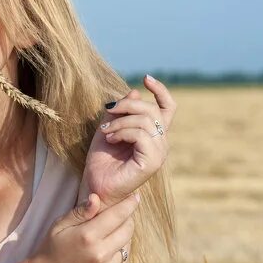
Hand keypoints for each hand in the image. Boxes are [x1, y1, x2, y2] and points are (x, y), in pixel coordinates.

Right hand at [29, 190, 139, 262]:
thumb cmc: (51, 250)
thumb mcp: (59, 226)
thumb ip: (80, 212)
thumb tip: (96, 198)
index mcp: (88, 236)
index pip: (118, 215)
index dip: (129, 204)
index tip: (134, 197)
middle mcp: (101, 253)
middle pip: (128, 229)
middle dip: (127, 219)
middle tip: (119, 215)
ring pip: (128, 246)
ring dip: (123, 237)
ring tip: (110, 234)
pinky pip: (124, 261)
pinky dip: (120, 253)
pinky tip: (107, 251)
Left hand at [82, 74, 175, 207]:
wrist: (94, 185)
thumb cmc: (101, 160)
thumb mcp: (108, 127)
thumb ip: (120, 111)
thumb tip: (134, 92)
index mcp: (153, 134)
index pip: (167, 108)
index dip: (160, 90)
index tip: (146, 78)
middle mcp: (161, 143)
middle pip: (152, 110)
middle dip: (128, 106)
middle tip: (108, 111)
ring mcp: (159, 153)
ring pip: (146, 121)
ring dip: (121, 121)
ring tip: (105, 130)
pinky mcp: (153, 162)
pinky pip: (142, 135)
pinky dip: (123, 132)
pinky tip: (111, 138)